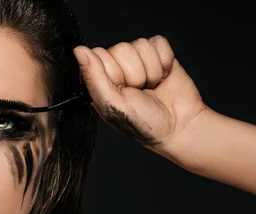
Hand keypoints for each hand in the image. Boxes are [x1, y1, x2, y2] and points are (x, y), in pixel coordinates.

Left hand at [74, 36, 206, 151]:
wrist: (180, 126)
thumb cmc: (143, 122)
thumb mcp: (112, 104)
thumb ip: (94, 77)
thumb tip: (78, 50)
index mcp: (100, 80)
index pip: (98, 54)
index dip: (113, 72)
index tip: (121, 90)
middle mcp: (117, 67)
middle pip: (121, 48)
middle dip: (134, 73)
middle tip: (139, 91)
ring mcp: (138, 59)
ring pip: (140, 44)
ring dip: (151, 70)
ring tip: (151, 87)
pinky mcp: (159, 54)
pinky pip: (158, 42)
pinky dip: (164, 61)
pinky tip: (163, 77)